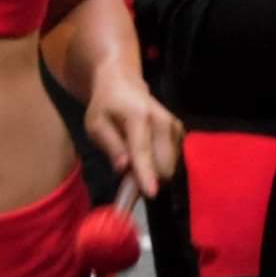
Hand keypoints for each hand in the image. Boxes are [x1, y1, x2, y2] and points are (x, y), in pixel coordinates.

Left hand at [83, 64, 182, 198]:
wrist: (123, 83)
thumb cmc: (106, 106)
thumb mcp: (95, 124)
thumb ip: (110, 145)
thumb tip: (123, 167)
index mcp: (138, 116)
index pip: (142, 150)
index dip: (146, 173)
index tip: (150, 193)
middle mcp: (162, 121)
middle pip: (164, 164)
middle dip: (149, 178)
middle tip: (129, 178)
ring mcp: (175, 126)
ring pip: (171, 166)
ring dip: (155, 173)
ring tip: (136, 163)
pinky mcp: (180, 132)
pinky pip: (175, 161)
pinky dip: (162, 165)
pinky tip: (148, 157)